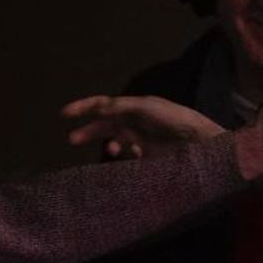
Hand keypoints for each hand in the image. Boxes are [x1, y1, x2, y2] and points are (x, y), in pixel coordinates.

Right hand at [61, 95, 225, 158]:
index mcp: (132, 107)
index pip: (102, 104)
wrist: (198, 141)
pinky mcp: (147, 157)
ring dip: (110, 145)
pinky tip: (131, 157)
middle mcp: (134, 122)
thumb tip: (97, 110)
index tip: (63, 115)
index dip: (83, 108)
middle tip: (71, 140)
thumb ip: (119, 107)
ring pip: (115, 142)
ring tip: (114, 151)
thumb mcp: (145, 107)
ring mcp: (141, 140)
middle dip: (88, 131)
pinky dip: (124, 157)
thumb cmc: (173, 118)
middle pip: (104, 125)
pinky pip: (127, 158)